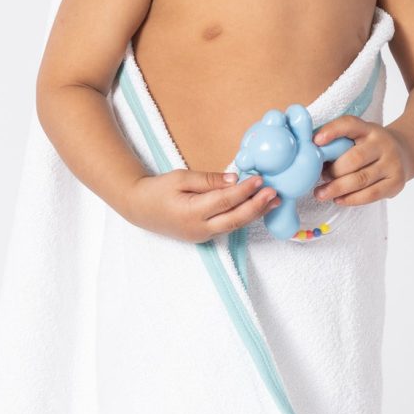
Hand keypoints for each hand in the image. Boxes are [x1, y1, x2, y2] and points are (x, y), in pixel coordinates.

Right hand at [126, 169, 281, 242]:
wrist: (139, 208)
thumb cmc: (158, 189)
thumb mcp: (180, 177)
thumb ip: (209, 180)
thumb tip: (235, 180)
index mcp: (191, 212)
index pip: (225, 201)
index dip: (244, 191)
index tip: (260, 179)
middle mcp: (198, 228)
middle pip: (235, 219)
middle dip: (257, 206)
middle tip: (275, 193)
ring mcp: (201, 235)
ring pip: (234, 226)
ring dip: (254, 213)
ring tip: (273, 201)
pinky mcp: (203, 236)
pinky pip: (227, 227)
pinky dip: (242, 216)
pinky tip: (255, 207)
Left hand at [312, 116, 412, 205]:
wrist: (403, 154)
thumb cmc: (369, 147)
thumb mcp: (357, 136)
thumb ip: (338, 142)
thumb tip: (309, 155)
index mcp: (368, 129)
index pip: (350, 125)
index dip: (332, 131)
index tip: (315, 141)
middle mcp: (383, 143)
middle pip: (354, 159)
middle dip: (333, 171)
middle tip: (318, 178)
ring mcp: (392, 163)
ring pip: (361, 179)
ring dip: (337, 188)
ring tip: (320, 193)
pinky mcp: (396, 182)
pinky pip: (371, 194)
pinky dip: (351, 199)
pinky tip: (338, 199)